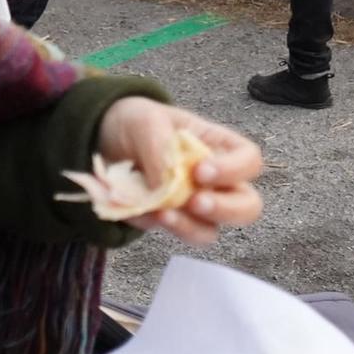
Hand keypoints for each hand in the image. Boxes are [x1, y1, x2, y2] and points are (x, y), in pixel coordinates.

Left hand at [95, 97, 263, 244]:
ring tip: (163, 215)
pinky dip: (154, 226)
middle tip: (196, 203)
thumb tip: (165, 184)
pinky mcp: (169, 221)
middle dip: (226, 210)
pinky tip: (135, 210)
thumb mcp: (146, 120)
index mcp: (219, 146)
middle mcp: (215, 180)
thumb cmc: (137, 123)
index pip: (249, 160)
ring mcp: (193, 205)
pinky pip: (170, 234)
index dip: (234, 169)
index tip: (201, 171)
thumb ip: (159, 145)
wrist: (104, 140)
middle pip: (247, 206)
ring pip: (211, 231)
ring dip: (190, 228)